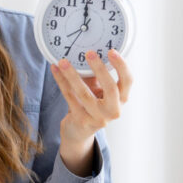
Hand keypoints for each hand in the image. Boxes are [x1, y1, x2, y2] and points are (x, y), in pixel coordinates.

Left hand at [50, 49, 132, 175]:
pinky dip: (61, 81)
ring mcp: (97, 117)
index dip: (121, 66)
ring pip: (84, 93)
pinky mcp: (81, 120)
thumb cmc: (91, 105)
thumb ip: (97, 75)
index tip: (112, 51)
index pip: (127, 81)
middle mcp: (113, 110)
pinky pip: (69, 97)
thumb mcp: (99, 90)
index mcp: (121, 99)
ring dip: (72, 74)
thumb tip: (89, 51)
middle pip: (110, 88)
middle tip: (89, 53)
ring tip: (63, 61)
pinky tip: (55, 69)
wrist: (79, 131)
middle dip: (99, 69)